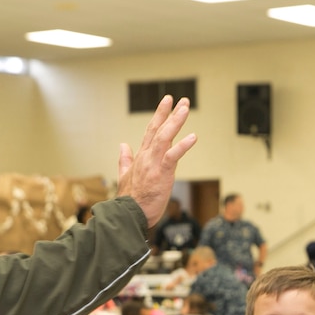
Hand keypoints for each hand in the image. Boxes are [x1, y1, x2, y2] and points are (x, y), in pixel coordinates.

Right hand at [116, 96, 197, 227]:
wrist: (129, 215)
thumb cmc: (130, 199)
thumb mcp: (125, 176)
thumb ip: (125, 159)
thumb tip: (122, 145)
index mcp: (141, 157)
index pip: (151, 131)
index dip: (160, 115)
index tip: (168, 102)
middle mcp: (147, 157)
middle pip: (159, 130)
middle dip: (170, 113)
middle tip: (182, 100)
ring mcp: (153, 164)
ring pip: (165, 138)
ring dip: (176, 122)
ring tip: (185, 109)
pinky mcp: (161, 174)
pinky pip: (172, 157)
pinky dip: (182, 146)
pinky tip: (193, 137)